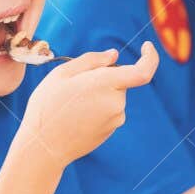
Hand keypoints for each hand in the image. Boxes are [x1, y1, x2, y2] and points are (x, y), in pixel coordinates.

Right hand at [16, 41, 158, 168]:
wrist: (44, 147)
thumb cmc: (48, 107)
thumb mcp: (62, 74)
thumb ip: (91, 60)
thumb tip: (114, 56)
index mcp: (105, 84)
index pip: (143, 71)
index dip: (150, 57)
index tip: (146, 46)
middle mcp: (115, 102)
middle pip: (119, 81)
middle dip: (103, 78)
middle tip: (74, 86)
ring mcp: (115, 119)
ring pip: (112, 96)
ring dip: (97, 94)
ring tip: (70, 105)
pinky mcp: (111, 130)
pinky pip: (108, 110)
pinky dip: (96, 108)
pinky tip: (75, 116)